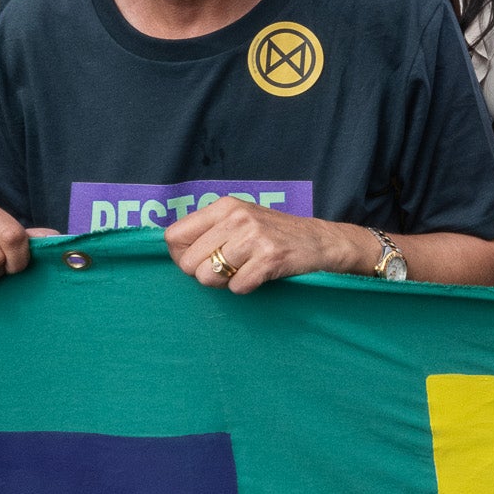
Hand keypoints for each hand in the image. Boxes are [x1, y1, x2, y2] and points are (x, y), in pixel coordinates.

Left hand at [163, 197, 354, 292]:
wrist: (319, 240)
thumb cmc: (272, 233)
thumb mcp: (239, 219)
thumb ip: (208, 230)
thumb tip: (174, 253)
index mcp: (224, 206)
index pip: (174, 236)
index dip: (180, 256)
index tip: (196, 261)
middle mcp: (237, 218)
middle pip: (188, 262)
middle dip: (202, 274)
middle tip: (225, 269)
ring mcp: (254, 237)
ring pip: (208, 277)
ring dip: (224, 283)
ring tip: (242, 270)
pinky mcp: (269, 258)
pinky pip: (237, 287)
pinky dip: (245, 287)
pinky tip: (259, 275)